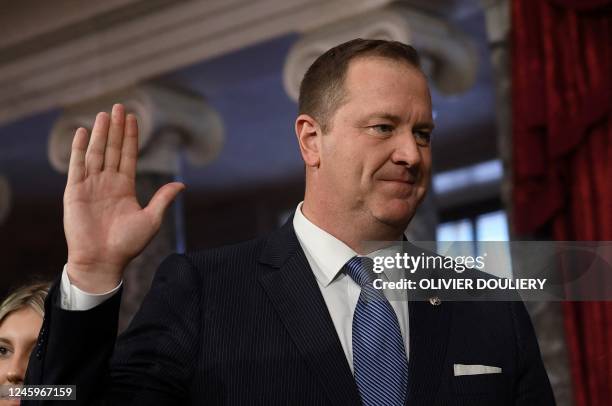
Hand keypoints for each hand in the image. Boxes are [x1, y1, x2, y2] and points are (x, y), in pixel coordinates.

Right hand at [64, 104, 184, 292]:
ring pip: (95, 153)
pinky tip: (82, 132)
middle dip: (116, 128)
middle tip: (118, 106)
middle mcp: (108, 183)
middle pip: (112, 149)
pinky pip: (77, 166)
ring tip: (104, 114)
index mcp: (125, 187)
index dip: (130, 137)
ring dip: (100, 133)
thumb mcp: (151, 219)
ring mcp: (90, 186)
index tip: (133, 117)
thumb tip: (182, 184)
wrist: (103, 261)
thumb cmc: (128, 244)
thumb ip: (163, 199)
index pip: (128, 155)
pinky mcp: (74, 192)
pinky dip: (78, 149)